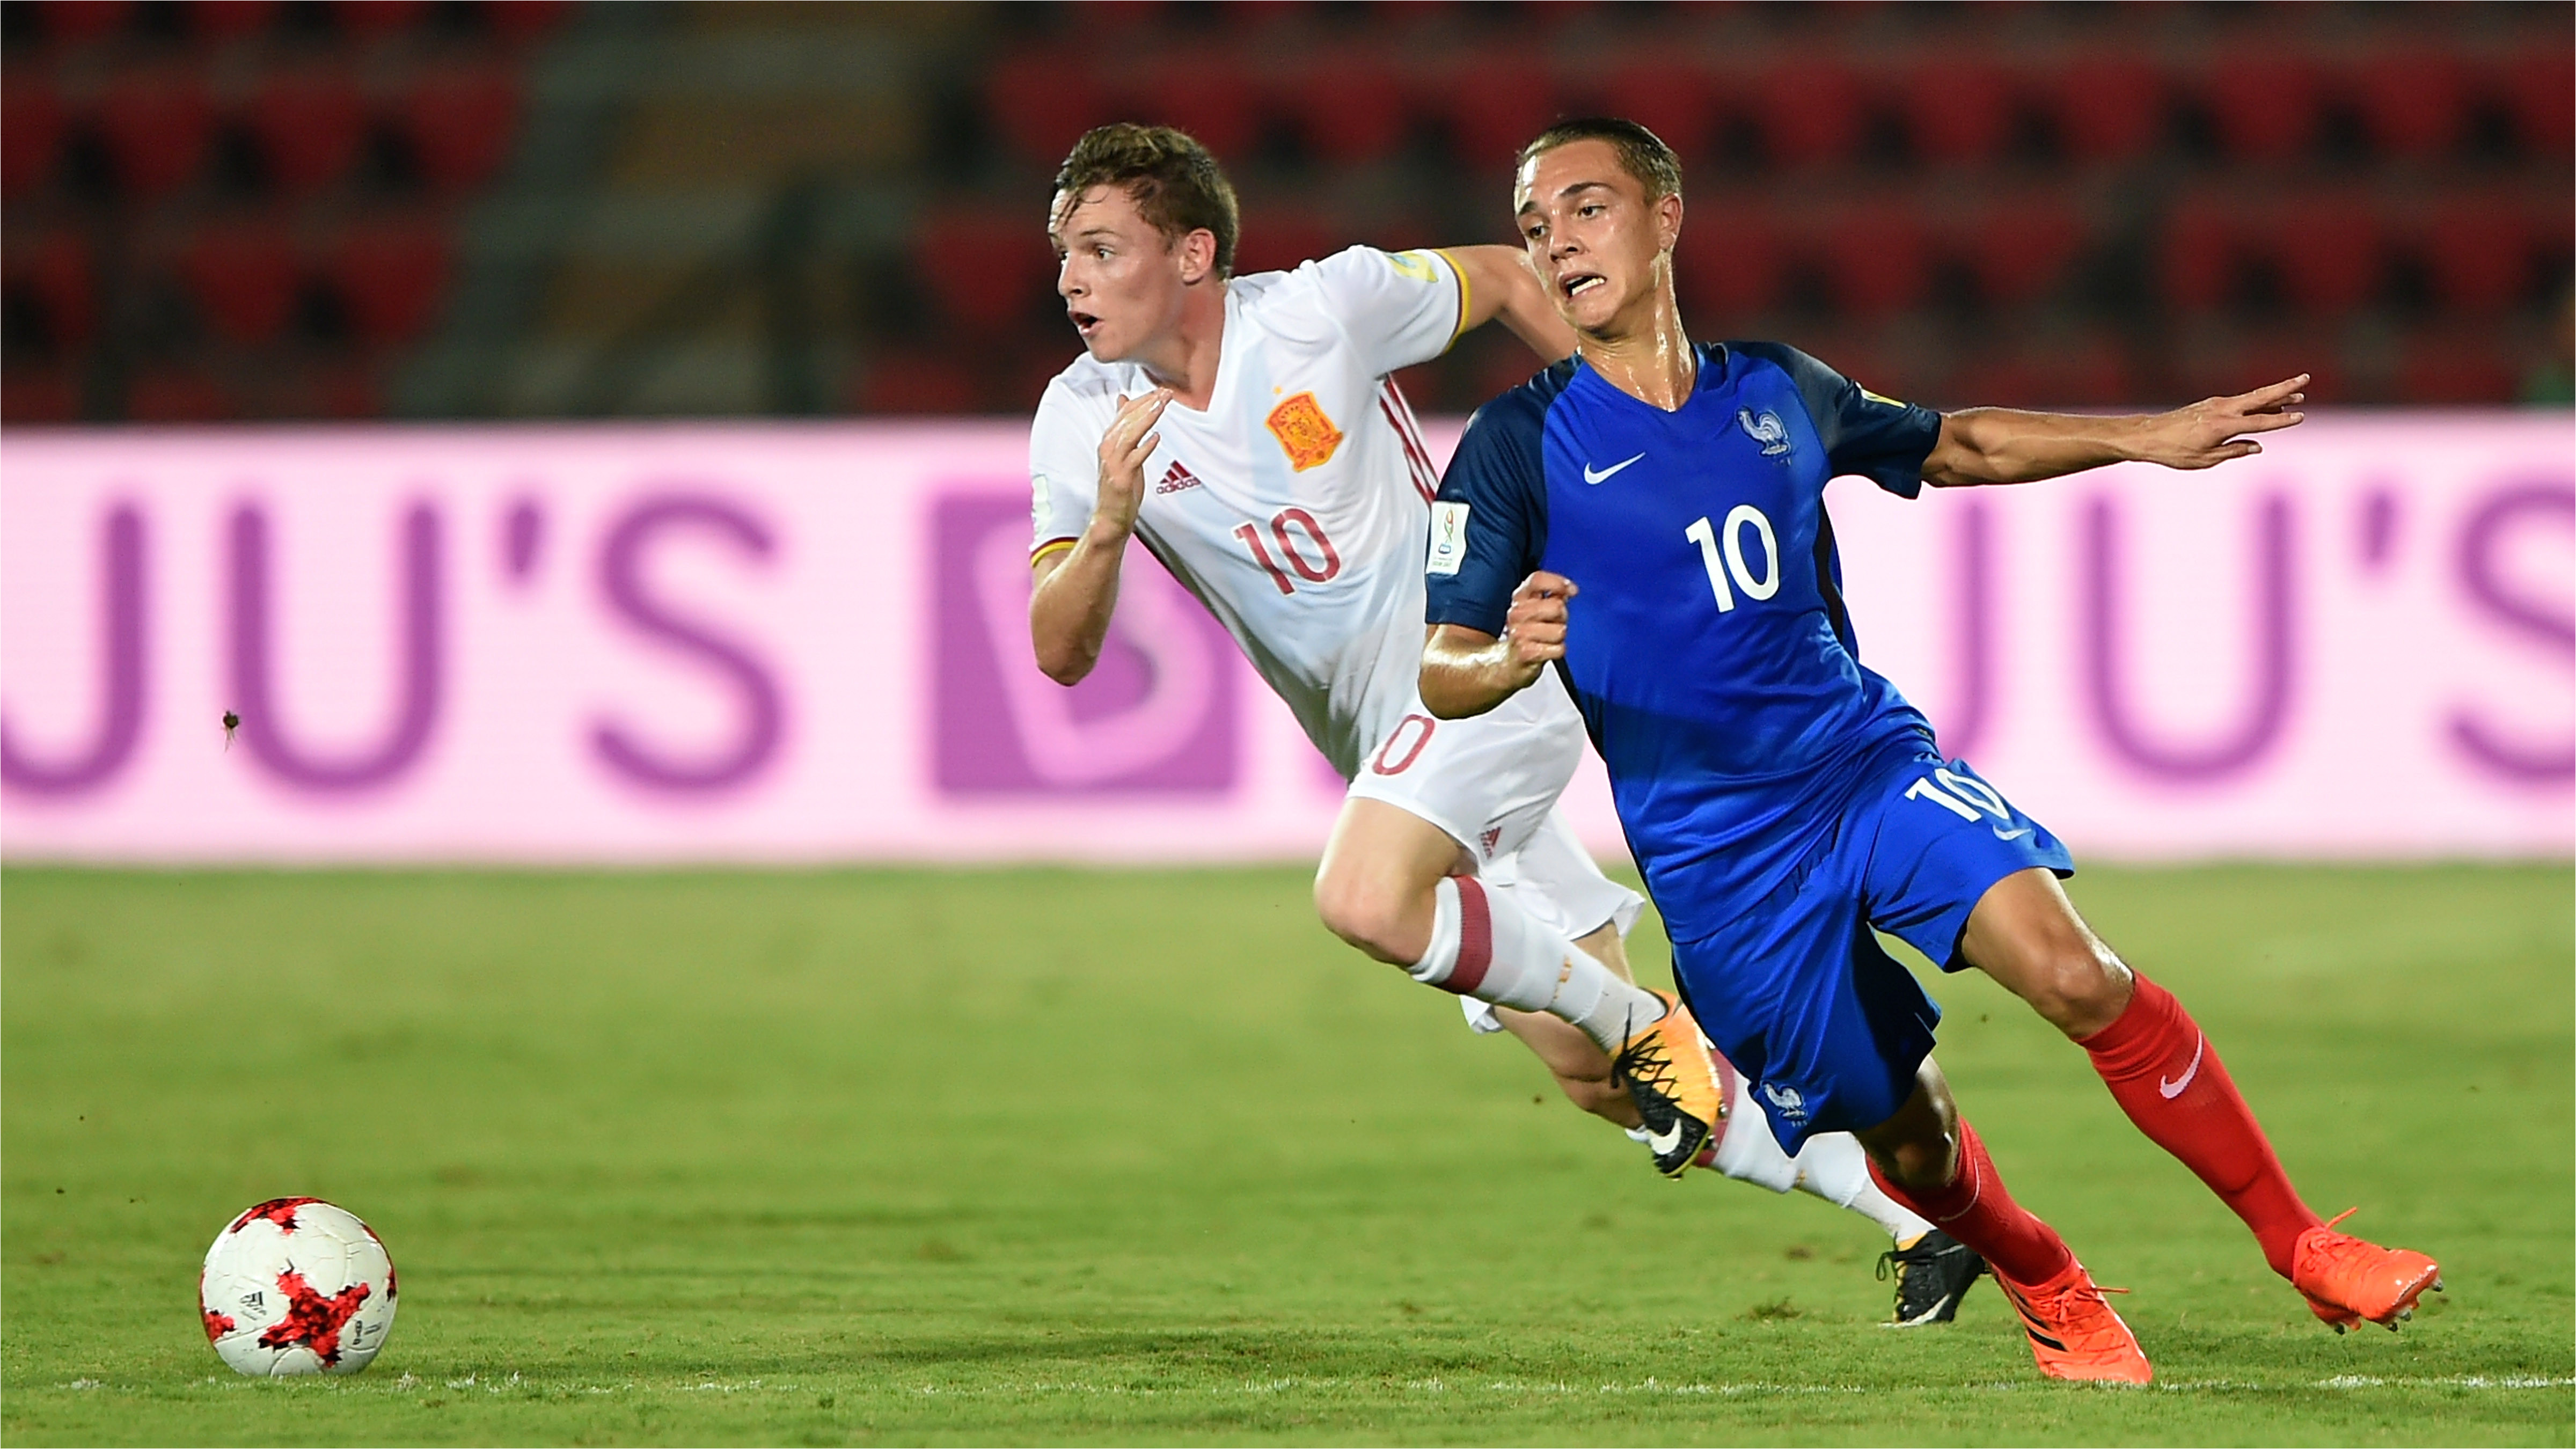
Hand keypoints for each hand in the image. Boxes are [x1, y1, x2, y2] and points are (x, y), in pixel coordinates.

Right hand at [1093, 389, 1171, 534]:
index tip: (1160, 390)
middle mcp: (1108, 448)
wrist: (1110, 516)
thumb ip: (1124, 427)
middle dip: (1147, 404)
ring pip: (1129, 435)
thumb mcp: (1121, 451)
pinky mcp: (1121, 478)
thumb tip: (1124, 401)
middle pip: (1127, 420)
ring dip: (1146, 419)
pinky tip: (1156, 438)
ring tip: (1161, 407)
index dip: (1142, 400)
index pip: (1125, 413)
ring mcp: (1113, 463)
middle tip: (1165, 392)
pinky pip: (1134, 459)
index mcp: (1109, 440)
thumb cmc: (1119, 484)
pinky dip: (1145, 447)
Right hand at [1501, 571, 1577, 679]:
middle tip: (1554, 623)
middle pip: (1556, 606)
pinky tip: (1547, 650)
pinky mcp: (1526, 653)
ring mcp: (1519, 633)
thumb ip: (1554, 595)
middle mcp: (1517, 613)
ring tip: (1548, 638)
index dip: (1558, 582)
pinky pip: (1559, 649)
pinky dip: (1558, 651)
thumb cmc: (1528, 633)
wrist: (1510, 662)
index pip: (1537, 580)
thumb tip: (1568, 589)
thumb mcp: (1537, 609)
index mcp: (1520, 598)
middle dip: (1562, 616)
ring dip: (1559, 636)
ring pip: (1560, 630)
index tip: (1572, 590)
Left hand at [2136, 375, 2306, 469]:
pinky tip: (2270, 405)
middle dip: (2284, 388)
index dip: (2281, 421)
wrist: (2148, 435)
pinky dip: (2257, 402)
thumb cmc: (2174, 451)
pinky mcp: (2212, 405)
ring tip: (2298, 393)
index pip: (2259, 423)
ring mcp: (2217, 405)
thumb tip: (2257, 447)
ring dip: (2275, 395)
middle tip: (2305, 379)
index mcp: (2223, 426)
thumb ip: (2233, 451)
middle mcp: (2223, 410)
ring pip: (2252, 398)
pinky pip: (2241, 402)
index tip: (2301, 417)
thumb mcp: (2204, 459)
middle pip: (2260, 398)